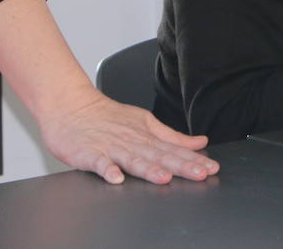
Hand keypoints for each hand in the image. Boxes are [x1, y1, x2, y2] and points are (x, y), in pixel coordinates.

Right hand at [0, 0, 217, 184]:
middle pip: (159, 155)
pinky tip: (116, 178)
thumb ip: (173, 136)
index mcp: (146, 135)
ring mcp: (111, 147)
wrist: (70, 105)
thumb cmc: (107, 117)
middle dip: (181, 166)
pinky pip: (100, 163)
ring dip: (149, 168)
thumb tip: (200, 143)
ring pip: (133, 159)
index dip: (193, 159)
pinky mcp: (90, 153)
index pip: (174, 150)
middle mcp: (132, 141)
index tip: (212, 167)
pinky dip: (108, 169)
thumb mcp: (145, 122)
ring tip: (164, 177)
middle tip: (200, 173)